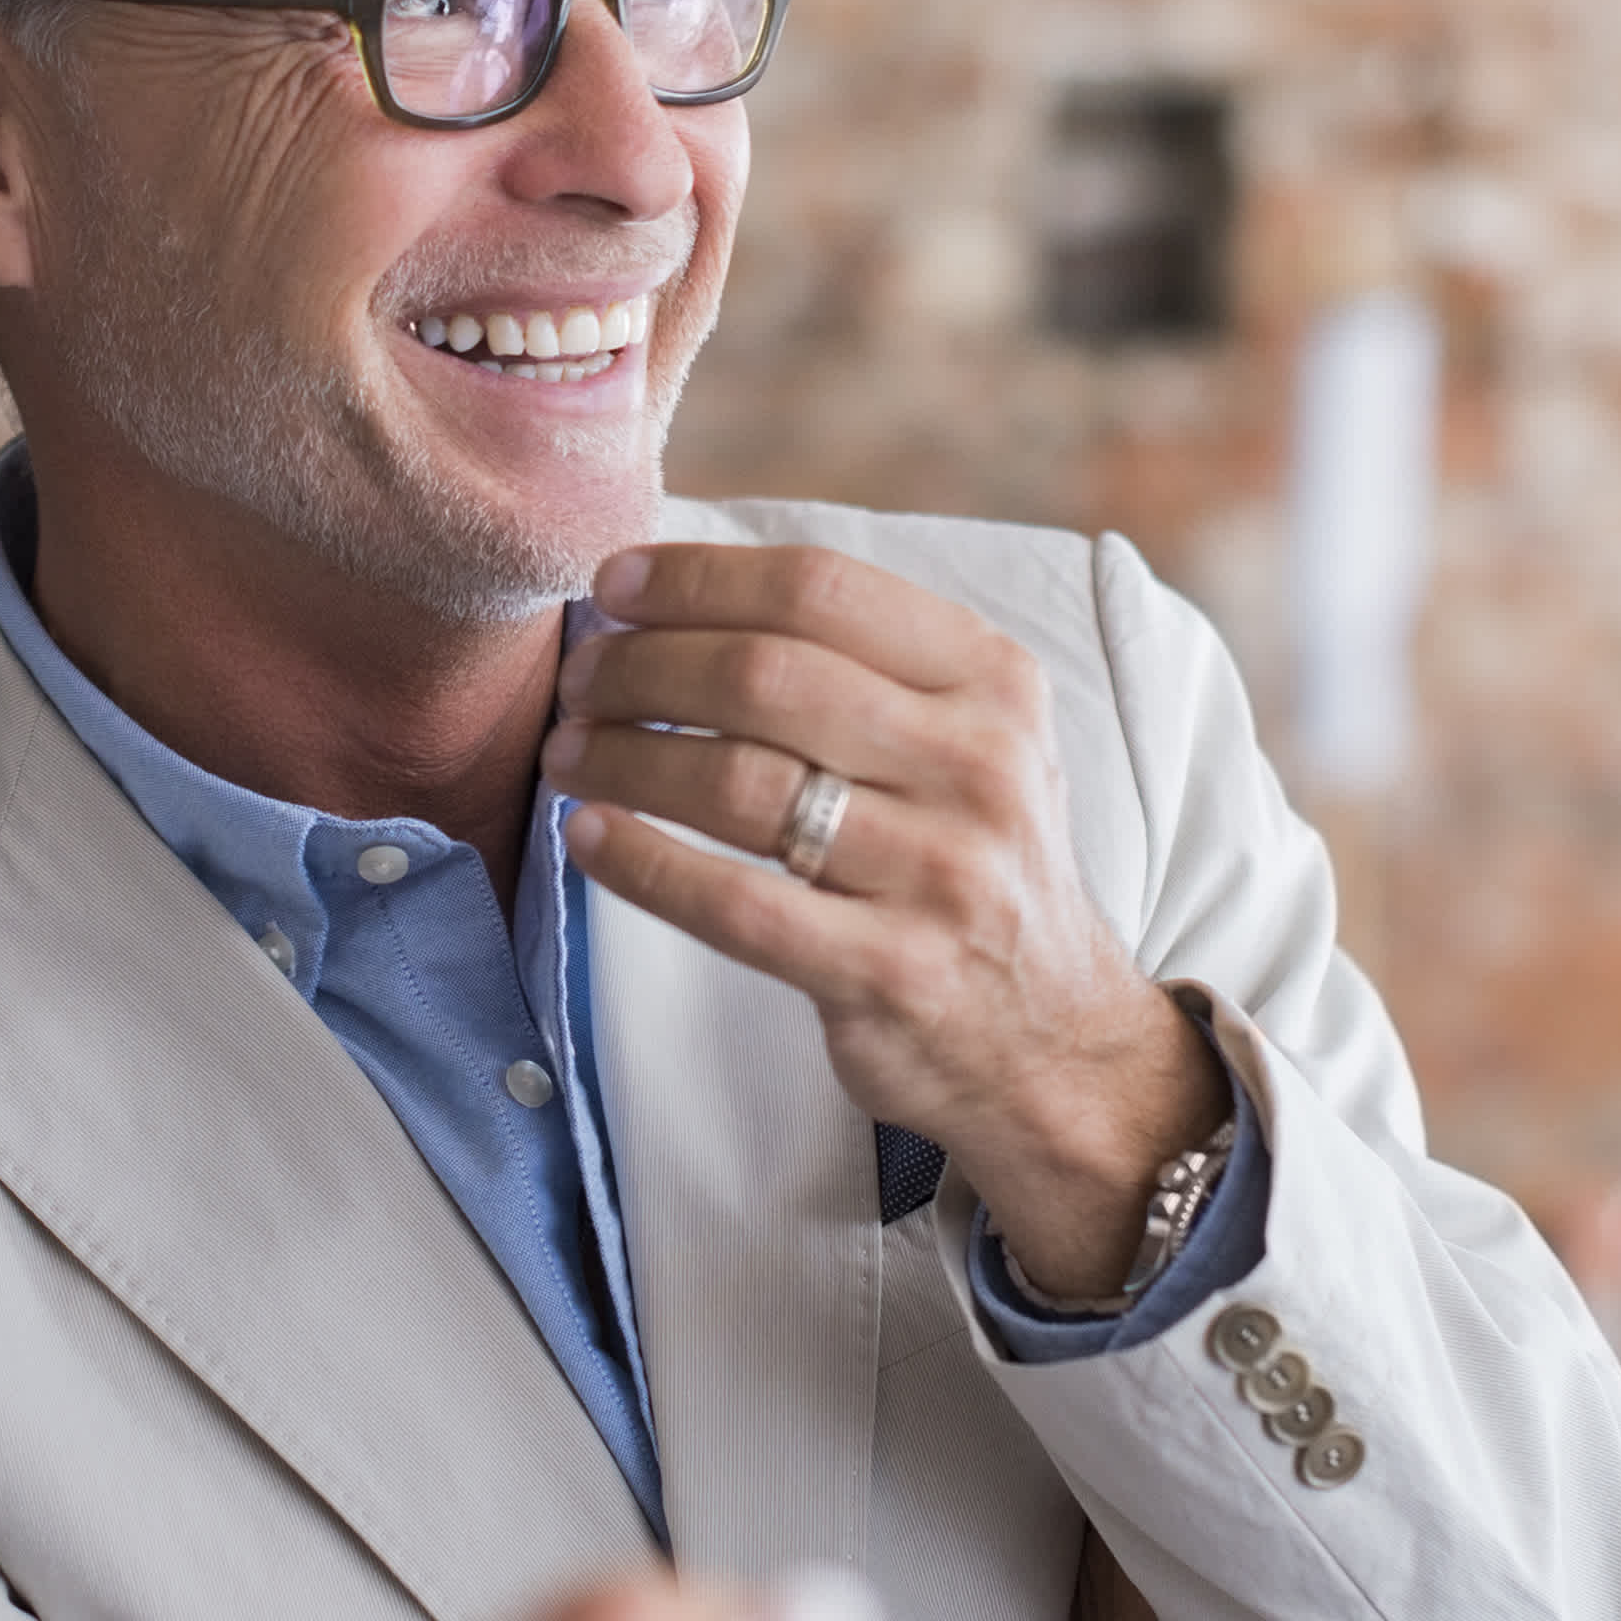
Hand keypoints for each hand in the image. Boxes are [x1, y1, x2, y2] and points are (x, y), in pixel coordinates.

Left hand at [550, 542, 1228, 1301]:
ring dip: (625, 758)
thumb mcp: (970, 740)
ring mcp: (938, 874)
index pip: (821, 592)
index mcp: (993, 683)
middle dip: (643, 666)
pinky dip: (643, 864)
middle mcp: (976, 767)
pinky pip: (735, 904)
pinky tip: (589, 837)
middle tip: (579, 680)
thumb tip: (684, 586)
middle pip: (764, 677)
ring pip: (739, 784)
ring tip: (568, 753)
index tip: (614, 584)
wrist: (1052, 1041)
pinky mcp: (890, 971)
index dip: (699, 579)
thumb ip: (863, 662)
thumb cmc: (972, 864)